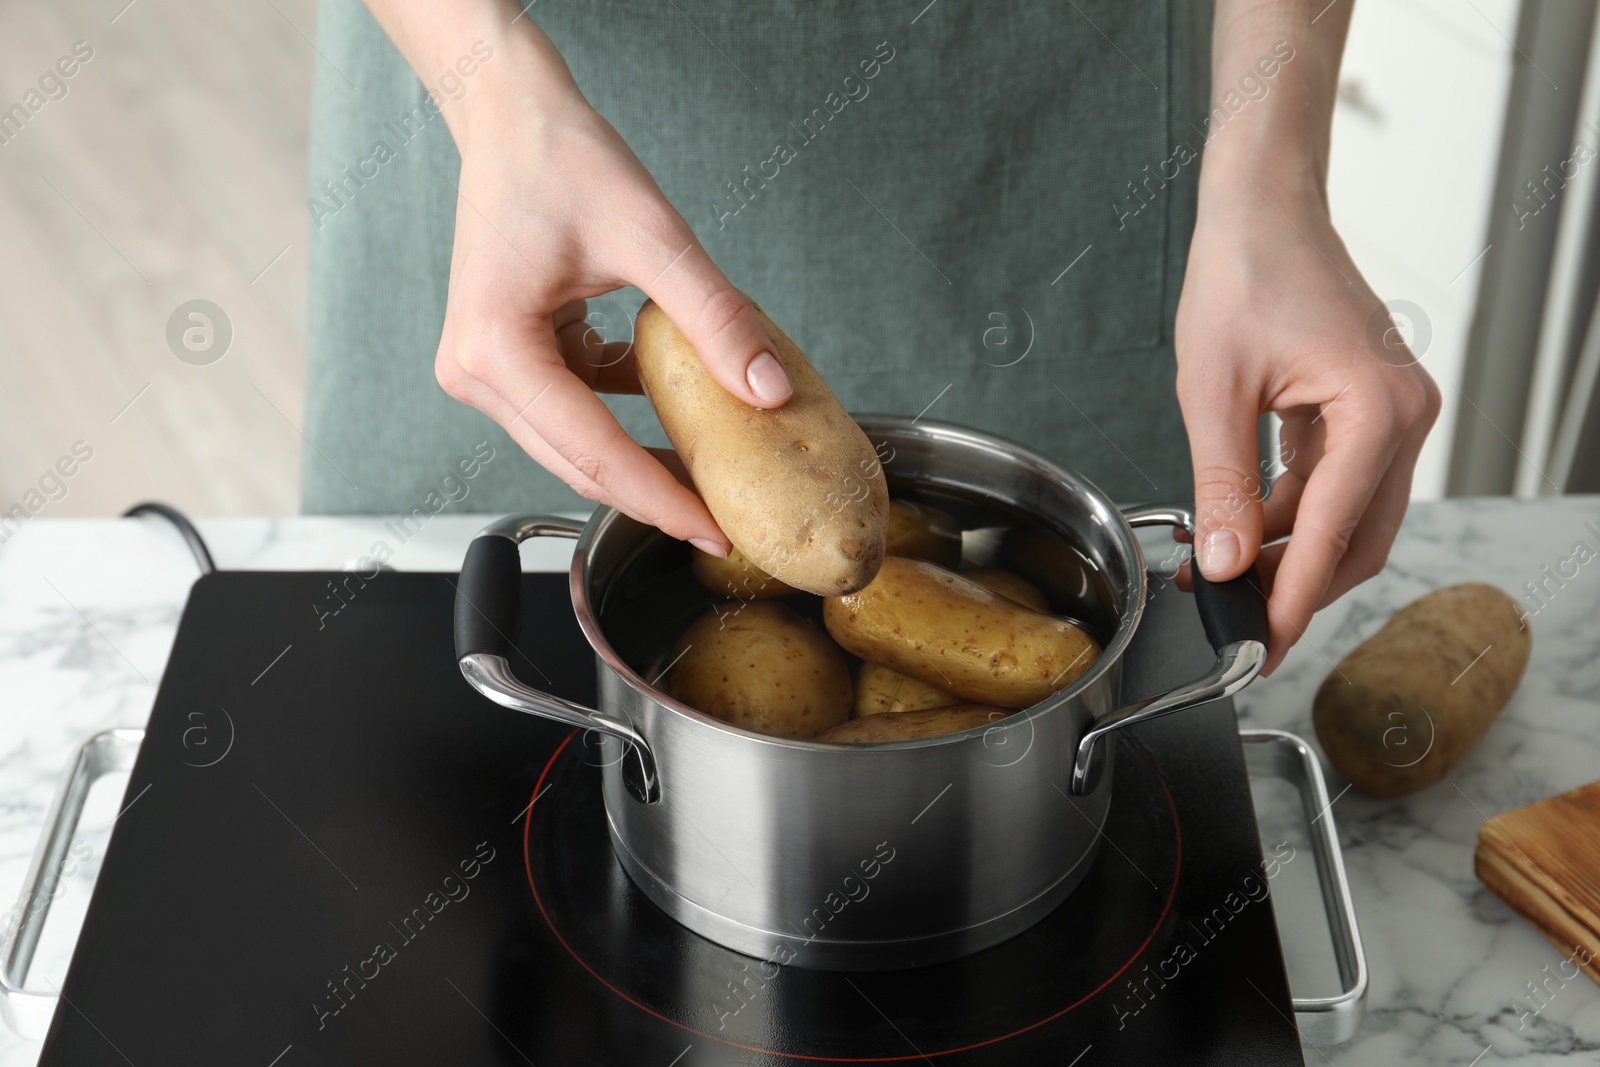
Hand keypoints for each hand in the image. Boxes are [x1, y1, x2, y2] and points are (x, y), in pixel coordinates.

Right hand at [431, 60, 789, 554]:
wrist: (511, 117)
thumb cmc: (561, 158)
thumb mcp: (653, 238)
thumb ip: (713, 319)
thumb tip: (769, 390)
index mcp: (495, 350)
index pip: (592, 451)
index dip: (659, 499)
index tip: (713, 528)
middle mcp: (474, 372)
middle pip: (576, 462)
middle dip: (651, 493)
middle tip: (721, 519)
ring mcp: (482, 370)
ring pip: (573, 443)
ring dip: (637, 459)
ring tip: (706, 475)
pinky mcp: (503, 360)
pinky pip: (570, 409)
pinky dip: (620, 415)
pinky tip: (669, 409)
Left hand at [1173, 178, 1440, 672]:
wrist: (1263, 212)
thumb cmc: (1242, 277)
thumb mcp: (1213, 392)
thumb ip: (1222, 487)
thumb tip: (1224, 564)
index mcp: (1379, 411)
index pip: (1334, 533)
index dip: (1292, 599)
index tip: (1259, 646)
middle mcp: (1406, 416)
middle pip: (1360, 540)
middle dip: (1298, 589)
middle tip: (1240, 628)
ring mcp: (1396, 414)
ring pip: (1352, 520)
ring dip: (1294, 555)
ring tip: (1223, 581)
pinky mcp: (1372, 412)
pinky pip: (1340, 486)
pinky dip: (1296, 517)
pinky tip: (1244, 535)